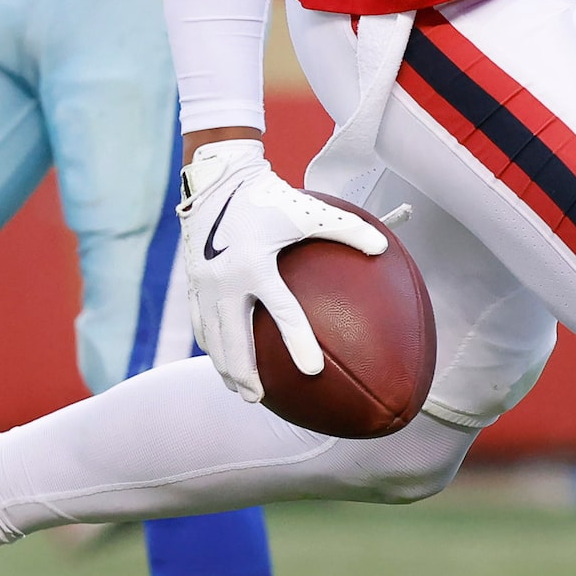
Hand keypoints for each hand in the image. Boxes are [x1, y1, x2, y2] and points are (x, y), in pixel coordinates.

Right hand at [177, 139, 387, 403]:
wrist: (217, 177)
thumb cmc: (269, 195)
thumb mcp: (309, 210)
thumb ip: (347, 230)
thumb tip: (383, 247)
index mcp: (255, 264)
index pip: (280, 311)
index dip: (298, 342)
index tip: (313, 371)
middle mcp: (225, 279)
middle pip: (233, 339)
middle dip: (244, 373)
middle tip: (258, 398)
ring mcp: (204, 282)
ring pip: (212, 337)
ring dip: (224, 366)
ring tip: (240, 389)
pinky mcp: (192, 280)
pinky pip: (201, 322)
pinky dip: (211, 344)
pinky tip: (222, 359)